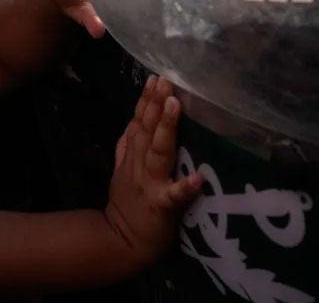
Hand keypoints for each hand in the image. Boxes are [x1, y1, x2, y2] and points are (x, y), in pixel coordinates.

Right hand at [104, 76, 202, 265]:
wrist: (120, 241)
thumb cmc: (128, 204)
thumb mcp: (121, 169)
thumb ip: (127, 144)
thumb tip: (135, 118)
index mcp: (132, 156)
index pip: (139, 123)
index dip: (146, 100)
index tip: (155, 78)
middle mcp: (139, 165)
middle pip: (147, 130)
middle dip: (155, 104)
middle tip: (165, 81)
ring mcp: (150, 184)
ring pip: (158, 152)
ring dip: (166, 129)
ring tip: (175, 106)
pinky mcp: (161, 207)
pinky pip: (174, 196)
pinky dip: (185, 187)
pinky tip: (198, 179)